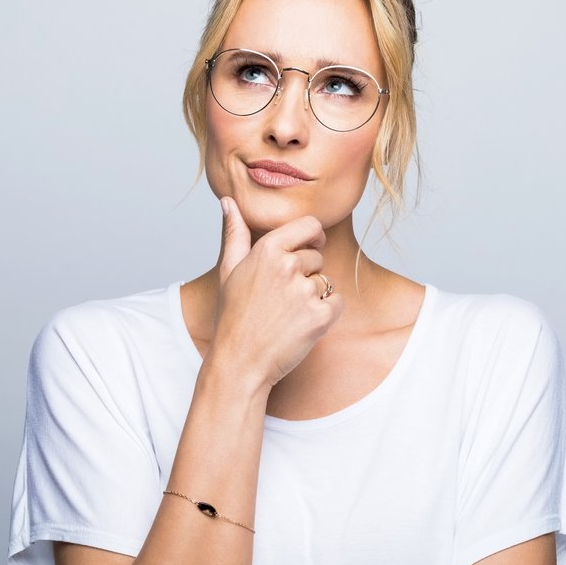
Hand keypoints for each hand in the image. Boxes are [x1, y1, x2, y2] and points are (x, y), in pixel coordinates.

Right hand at [207, 196, 342, 389]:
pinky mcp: (320, 316)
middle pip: (317, 256)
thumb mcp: (229, 270)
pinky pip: (337, 303)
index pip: (310, 225)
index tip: (308, 248)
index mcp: (267, 249)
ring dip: (314, 295)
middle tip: (280, 298)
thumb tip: (228, 201)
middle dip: (306, 274)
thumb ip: (234, 233)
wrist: (239, 363)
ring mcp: (305, 291)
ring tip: (288, 314)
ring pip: (326, 281)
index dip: (312, 237)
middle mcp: (287, 265)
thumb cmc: (233, 317)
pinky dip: (325, 315)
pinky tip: (301, 325)